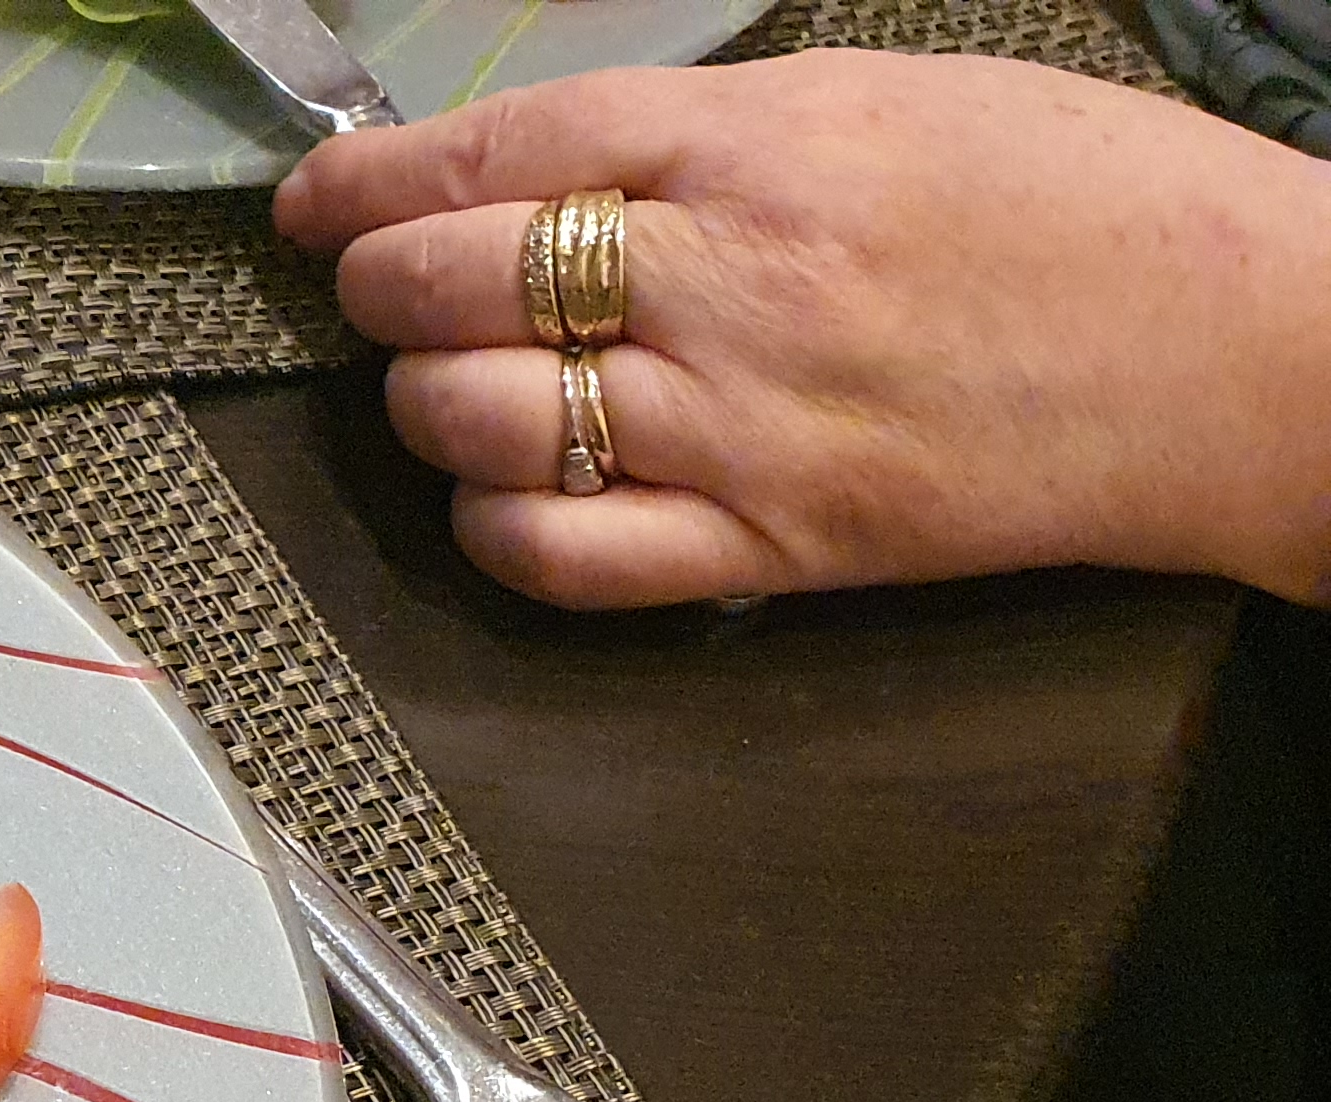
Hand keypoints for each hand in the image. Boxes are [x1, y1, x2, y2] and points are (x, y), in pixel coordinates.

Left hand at [275, 51, 1330, 608]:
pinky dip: (490, 521)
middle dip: (379, 284)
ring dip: (423, 401)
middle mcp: (729, 285)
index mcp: (760, 146)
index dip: (368, 183)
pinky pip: (556, 554)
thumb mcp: (885, 95)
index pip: (494, 153)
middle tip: (382, 287)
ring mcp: (742, 428)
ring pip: (474, 420)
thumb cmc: (1081, 202)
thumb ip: (707, 133)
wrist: (1242, 351)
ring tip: (451, 382)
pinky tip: (505, 485)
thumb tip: (542, 163)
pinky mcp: (774, 549)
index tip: (315, 203)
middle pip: (452, 283)